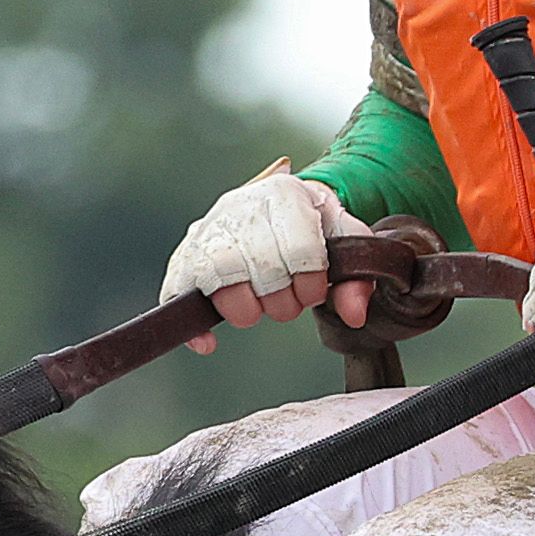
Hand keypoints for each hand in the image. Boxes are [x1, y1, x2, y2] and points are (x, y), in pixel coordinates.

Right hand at [162, 166, 375, 350]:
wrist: (280, 204)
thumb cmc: (314, 225)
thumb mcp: (345, 240)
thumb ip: (357, 276)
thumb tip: (354, 315)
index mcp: (284, 193)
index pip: (298, 250)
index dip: (311, 284)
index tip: (315, 290)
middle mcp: (241, 205)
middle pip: (260, 267)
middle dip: (281, 301)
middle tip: (289, 301)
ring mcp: (209, 229)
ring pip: (219, 278)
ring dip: (244, 309)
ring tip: (259, 308)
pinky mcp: (186, 254)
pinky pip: (177, 291)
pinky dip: (194, 324)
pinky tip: (209, 342)